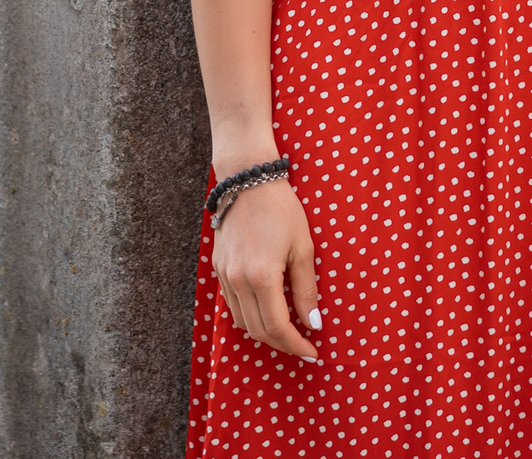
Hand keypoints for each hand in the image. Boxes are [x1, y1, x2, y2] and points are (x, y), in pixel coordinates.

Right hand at [211, 180, 319, 360]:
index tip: (312, 352)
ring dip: (264, 333)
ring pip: (241, 321)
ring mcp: (224, 276)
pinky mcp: (218, 268)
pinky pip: (232, 305)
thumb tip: (313, 323)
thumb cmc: (281, 209)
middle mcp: (238, 281)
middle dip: (282, 344)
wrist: (248, 179)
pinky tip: (266, 311)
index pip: (278, 327)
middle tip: (303, 345)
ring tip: (287, 332)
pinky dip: (249, 316)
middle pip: (258, 331)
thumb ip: (306, 289)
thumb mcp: (303, 247)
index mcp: (261, 277)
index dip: (296, 345)